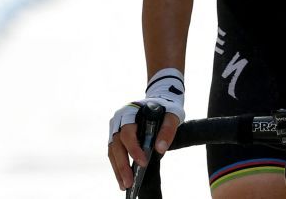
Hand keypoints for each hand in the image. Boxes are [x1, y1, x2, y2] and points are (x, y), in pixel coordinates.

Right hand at [107, 68, 184, 190]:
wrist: (160, 100)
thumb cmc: (166, 107)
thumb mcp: (172, 115)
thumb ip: (167, 130)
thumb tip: (160, 149)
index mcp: (130, 112)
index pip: (128, 132)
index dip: (133, 148)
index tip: (143, 162)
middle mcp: (118, 120)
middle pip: (116, 145)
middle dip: (122, 165)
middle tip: (130, 182)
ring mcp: (115, 129)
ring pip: (113, 152)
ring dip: (118, 169)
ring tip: (125, 185)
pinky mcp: (116, 137)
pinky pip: (114, 154)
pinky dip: (118, 167)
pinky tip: (123, 179)